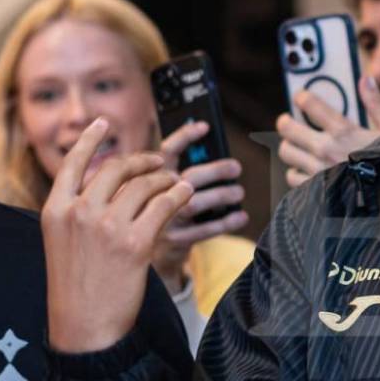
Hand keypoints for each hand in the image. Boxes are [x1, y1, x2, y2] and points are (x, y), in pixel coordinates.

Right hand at [43, 118, 193, 352]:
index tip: (102, 123)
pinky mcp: (135, 242)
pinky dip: (178, 195)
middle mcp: (78, 212)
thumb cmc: (76, 290)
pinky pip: (163, 205)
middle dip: (140, 161)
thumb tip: (104, 187)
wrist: (84, 328)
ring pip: (144, 185)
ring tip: (176, 182)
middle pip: (115, 169)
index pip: (72, 164)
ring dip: (164, 179)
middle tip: (157, 162)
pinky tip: (185, 193)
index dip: (89, 140)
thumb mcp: (63, 244)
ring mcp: (106, 226)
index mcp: (55, 211)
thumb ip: (77, 213)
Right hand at [155, 121, 248, 292]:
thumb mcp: (159, 189)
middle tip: (235, 168)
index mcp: (146, 177)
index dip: (184, 136)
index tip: (204, 126)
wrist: (139, 253)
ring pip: (194, 203)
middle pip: (185, 178)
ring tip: (238, 192)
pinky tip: (240, 216)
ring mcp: (160, 220)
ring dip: (221, 196)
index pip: (165, 151)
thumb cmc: (157, 212)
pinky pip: (204, 229)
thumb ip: (179, 172)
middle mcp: (150, 197)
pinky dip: (225, 222)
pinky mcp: (172, 241)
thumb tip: (215, 156)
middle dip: (214, 170)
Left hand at [276, 76, 379, 187]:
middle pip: (288, 129)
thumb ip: (375, 104)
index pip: (310, 105)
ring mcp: (318, 170)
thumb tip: (365, 80)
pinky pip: (293, 177)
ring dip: (291, 147)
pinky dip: (296, 173)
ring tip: (297, 147)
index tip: (300, 97)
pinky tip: (306, 170)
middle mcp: (326, 149)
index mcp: (343, 131)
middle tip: (288, 121)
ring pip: (287, 152)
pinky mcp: (316, 190)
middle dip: (286, 122)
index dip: (302, 97)